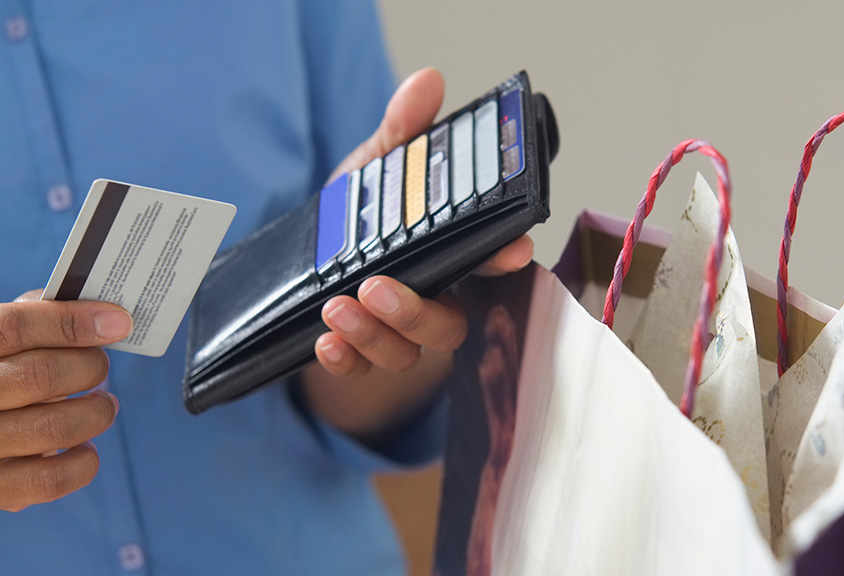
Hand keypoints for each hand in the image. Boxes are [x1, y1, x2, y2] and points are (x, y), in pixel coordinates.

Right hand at [0, 291, 128, 511]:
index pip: (16, 328)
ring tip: (102, 405)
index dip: (72, 322)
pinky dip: (83, 463)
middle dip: (89, 367)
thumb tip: (97, 314)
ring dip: (96, 412)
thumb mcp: (0, 342)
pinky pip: (50, 480)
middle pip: (42, 376)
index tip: (116, 321)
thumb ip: (33, 319)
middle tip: (100, 367)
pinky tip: (85, 448)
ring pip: (54, 428)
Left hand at [303, 68, 532, 440]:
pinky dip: (345, 360)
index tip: (513, 249)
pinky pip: (362, 371)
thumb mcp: (372, 173)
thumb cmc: (357, 223)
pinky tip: (324, 341)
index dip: (502, 257)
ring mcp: (396, 335)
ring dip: (374, 335)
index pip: (484, 260)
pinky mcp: (360, 356)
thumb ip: (399, 133)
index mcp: (444, 256)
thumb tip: (427, 81)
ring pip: (406, 354)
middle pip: (447, 325)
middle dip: (416, 312)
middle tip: (378, 286)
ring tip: (337, 305)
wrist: (313, 273)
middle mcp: (430, 301)